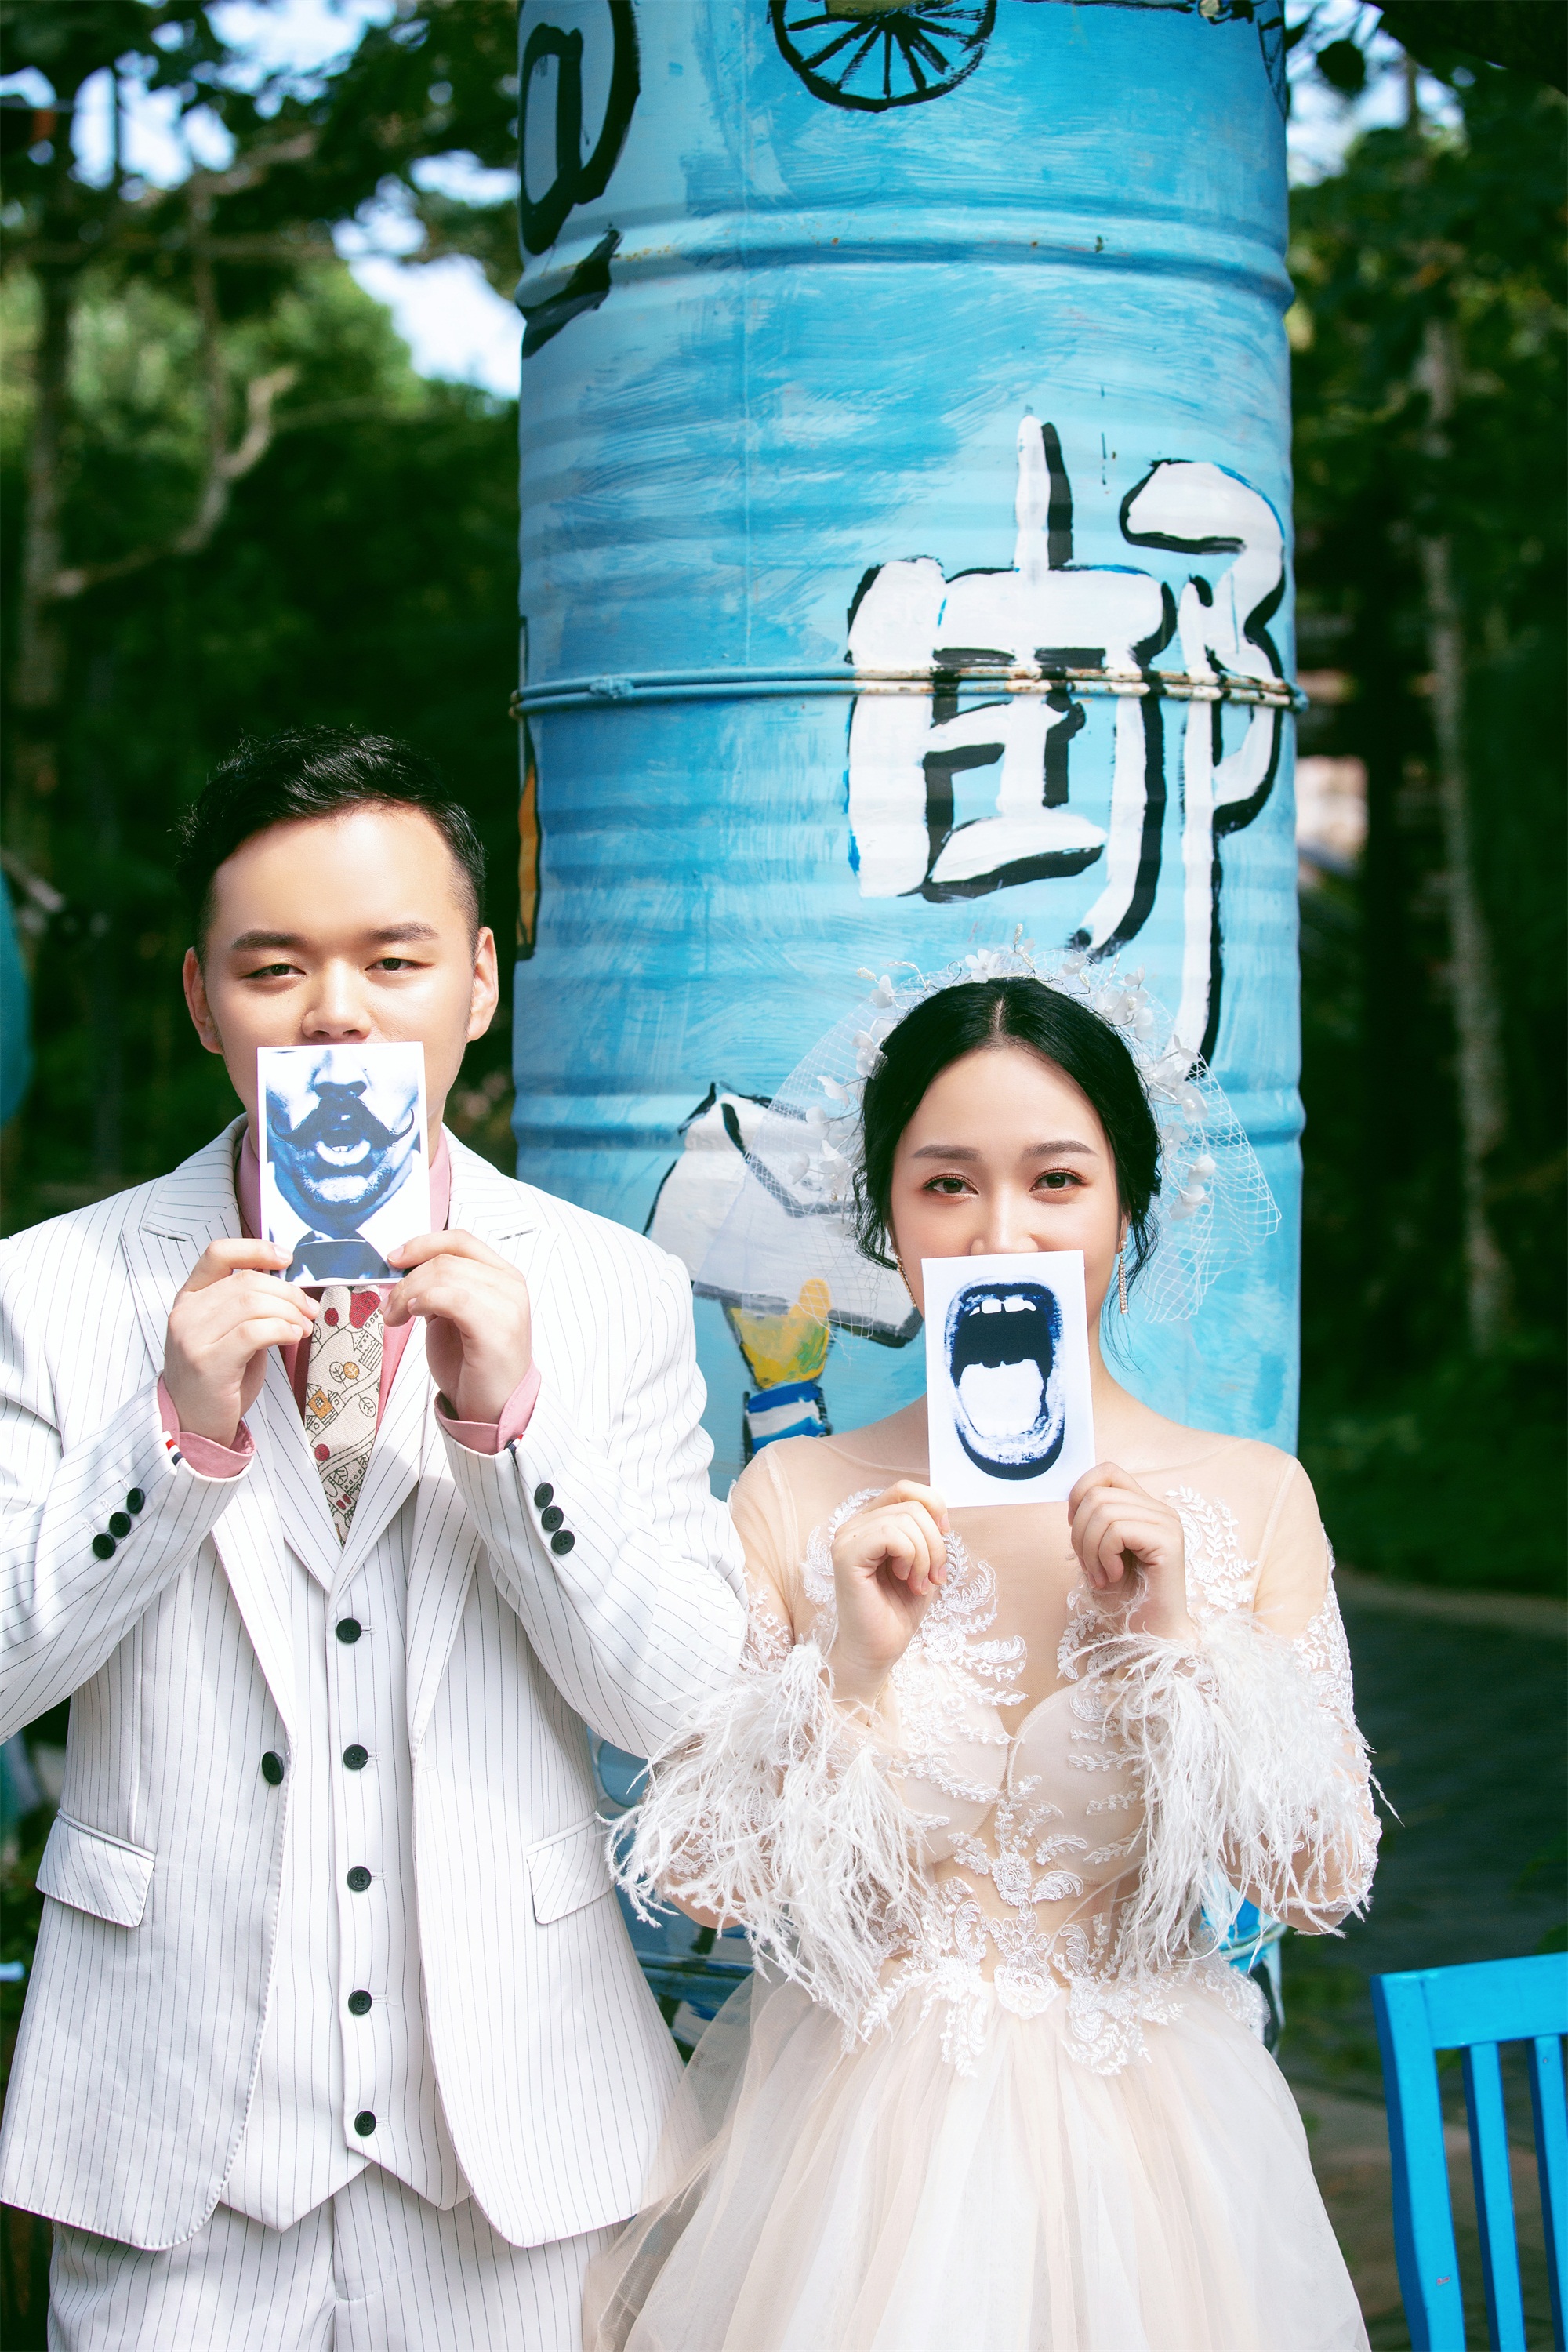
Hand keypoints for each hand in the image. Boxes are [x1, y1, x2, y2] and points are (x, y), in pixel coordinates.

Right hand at [164, 1240, 317, 1445]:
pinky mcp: (207, 1362)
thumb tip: (290, 1287)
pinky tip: (291, 1336)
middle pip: (246, 1281)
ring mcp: (192, 1337)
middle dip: (287, 1292)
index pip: (218, 1254)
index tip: (285, 1258)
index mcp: (190, 1298)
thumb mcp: (228, 1332)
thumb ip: (247, 1306)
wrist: (194, 1422)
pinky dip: (280, 1329)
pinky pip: (253, 1332)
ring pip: (252, 1304)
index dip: (255, 1249)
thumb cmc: (217, 1378)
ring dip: (288, 1312)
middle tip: (309, 1309)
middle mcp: (186, 1313)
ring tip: (303, 1327)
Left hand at [385, 1231, 532, 1424]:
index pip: (461, 1240)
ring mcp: (507, 1305)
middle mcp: (510, 1285)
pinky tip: (413, 1315)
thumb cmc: (471, 1365)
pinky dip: (424, 1300)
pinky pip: (451, 1297)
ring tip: (395, 1317)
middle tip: (387, 1305)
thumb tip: (402, 1269)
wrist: (493, 1408)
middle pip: (447, 1258)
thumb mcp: (451, 1316)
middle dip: (407, 1278)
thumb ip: (438, 1288)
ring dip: (408, 1293)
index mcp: (503, 1276)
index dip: (422, 1244)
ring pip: (444, 1274)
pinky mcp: (496, 1328)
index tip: (393, 1259)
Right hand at [825, 1480, 950, 1708]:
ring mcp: (847, 1539)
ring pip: (906, 1520)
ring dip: (925, 1555)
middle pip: (911, 1506)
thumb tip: (939, 1512)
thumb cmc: (896, 1611)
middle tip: (933, 1577)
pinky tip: (904, 1580)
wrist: (877, 1652)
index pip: (904, 1490)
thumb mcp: (921, 1563)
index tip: (945, 1536)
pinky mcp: (846, 1556)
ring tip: (918, 1584)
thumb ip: (924, 1533)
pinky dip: (911, 1557)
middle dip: (935, 1543)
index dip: (934, 1505)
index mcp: (869, 1523)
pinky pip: (891, 1535)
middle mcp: (854, 1525)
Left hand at [1067, 1461, 1192, 1641]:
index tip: (1074, 1527)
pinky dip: (1104, 1556)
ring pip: (1104, 1511)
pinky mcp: (1169, 1541)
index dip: (1080, 1493)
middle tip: (1089, 1567)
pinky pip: (1117, 1530)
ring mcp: (1167, 1524)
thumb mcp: (1098, 1552)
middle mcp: (1160, 1511)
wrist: (1149, 1636)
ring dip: (1090, 1549)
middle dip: (1079, 1534)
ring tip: (1101, 1575)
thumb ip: (1092, 1521)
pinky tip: (1114, 1576)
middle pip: (1098, 1495)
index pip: (1107, 1471)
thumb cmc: (1125, 1600)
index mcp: (1145, 1508)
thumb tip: (1075, 1500)